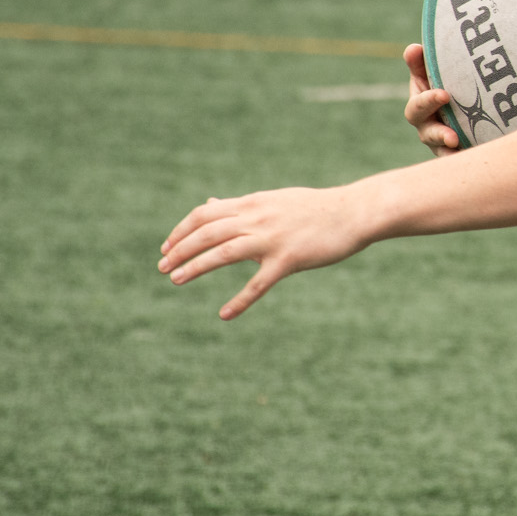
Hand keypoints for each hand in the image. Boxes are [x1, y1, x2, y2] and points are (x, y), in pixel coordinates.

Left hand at [159, 187, 373, 319]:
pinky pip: (259, 283)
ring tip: (176, 279)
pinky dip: (240, 300)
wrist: (354, 212)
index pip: (205, 214)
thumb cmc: (315, 208)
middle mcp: (258, 218)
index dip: (181, 231)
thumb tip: (210, 203)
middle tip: (162, 268)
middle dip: (180, 250)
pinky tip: (225, 314)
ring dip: (195, 267)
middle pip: (207, 232)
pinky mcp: (289, 259)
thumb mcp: (273, 200)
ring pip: (224, 252)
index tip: (167, 248)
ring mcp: (273, 239)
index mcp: (253, 204)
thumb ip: (240, 205)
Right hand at [403, 43, 461, 157]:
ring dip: (452, 152)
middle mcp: (428, 127)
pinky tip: (478, 159)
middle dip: (440, 134)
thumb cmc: (447, 81)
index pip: (418, 106)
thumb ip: (422, 62)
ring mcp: (442, 144)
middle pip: (429, 134)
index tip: (445, 95)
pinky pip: (460, 162)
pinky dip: (466, 161)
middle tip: (453, 137)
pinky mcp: (458, 154)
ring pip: (443, 152)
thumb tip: (413, 48)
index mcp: (420, 105)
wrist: (467, 103)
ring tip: (464, 152)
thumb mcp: (435, 72)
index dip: (428, 101)